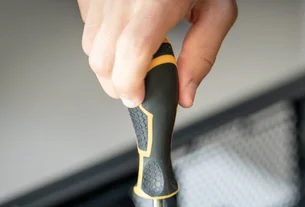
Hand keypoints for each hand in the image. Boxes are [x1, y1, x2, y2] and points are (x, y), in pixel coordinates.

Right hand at [77, 0, 237, 107]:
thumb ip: (202, 55)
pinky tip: (125, 35)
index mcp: (156, 0)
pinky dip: (103, 44)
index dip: (131, 83)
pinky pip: (86, 29)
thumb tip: (184, 94)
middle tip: (139, 88)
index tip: (138, 99)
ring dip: (110, 67)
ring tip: (136, 58)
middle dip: (119, 85)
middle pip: (103, 58)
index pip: (132, 50)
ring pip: (89, 48)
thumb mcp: (217, 11)